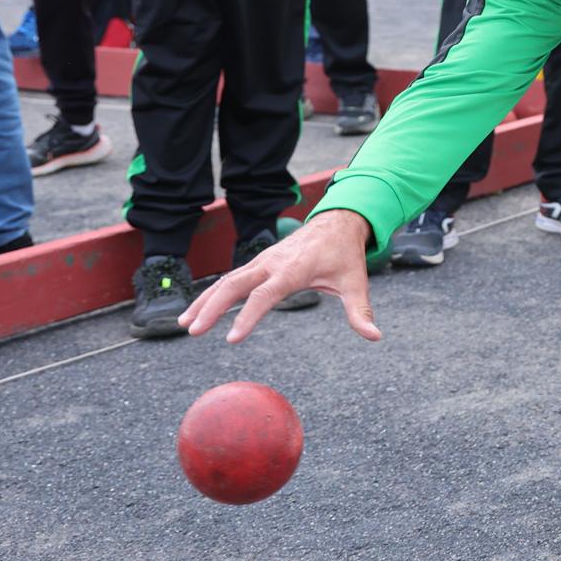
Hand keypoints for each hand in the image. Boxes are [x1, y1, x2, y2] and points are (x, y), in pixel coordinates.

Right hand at [179, 209, 381, 343]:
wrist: (337, 222)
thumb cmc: (344, 254)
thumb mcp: (355, 282)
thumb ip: (360, 311)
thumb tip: (375, 336)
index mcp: (293, 269)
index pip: (265, 294)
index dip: (248, 316)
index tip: (232, 339)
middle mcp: (271, 263)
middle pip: (234, 284)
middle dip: (212, 307)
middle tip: (192, 331)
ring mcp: (261, 261)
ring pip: (226, 280)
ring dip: (205, 301)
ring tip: (185, 325)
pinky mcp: (258, 262)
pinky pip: (230, 278)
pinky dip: (212, 294)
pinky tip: (198, 311)